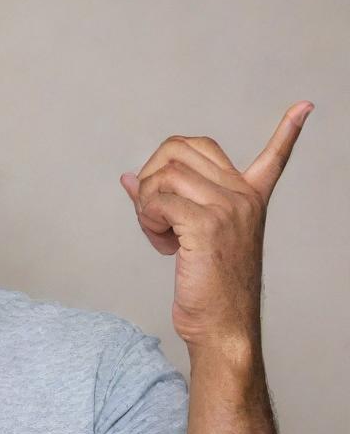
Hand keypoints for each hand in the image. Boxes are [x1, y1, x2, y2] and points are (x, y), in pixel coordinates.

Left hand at [119, 101, 313, 352]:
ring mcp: (227, 208)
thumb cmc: (209, 288)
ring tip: (160, 232)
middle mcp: (243, 197)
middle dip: (152, 175)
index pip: (271, 157)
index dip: (287, 131)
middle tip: (155, 211)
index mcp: (250, 198)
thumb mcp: (192, 238)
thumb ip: (166, 203)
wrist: (223, 327)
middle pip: (180, 149)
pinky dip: (146, 218)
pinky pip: (157, 200)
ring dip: (146, 203)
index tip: (304, 106)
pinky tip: (162, 243)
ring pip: (163, 174)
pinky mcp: (206, 225)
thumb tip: (130, 178)